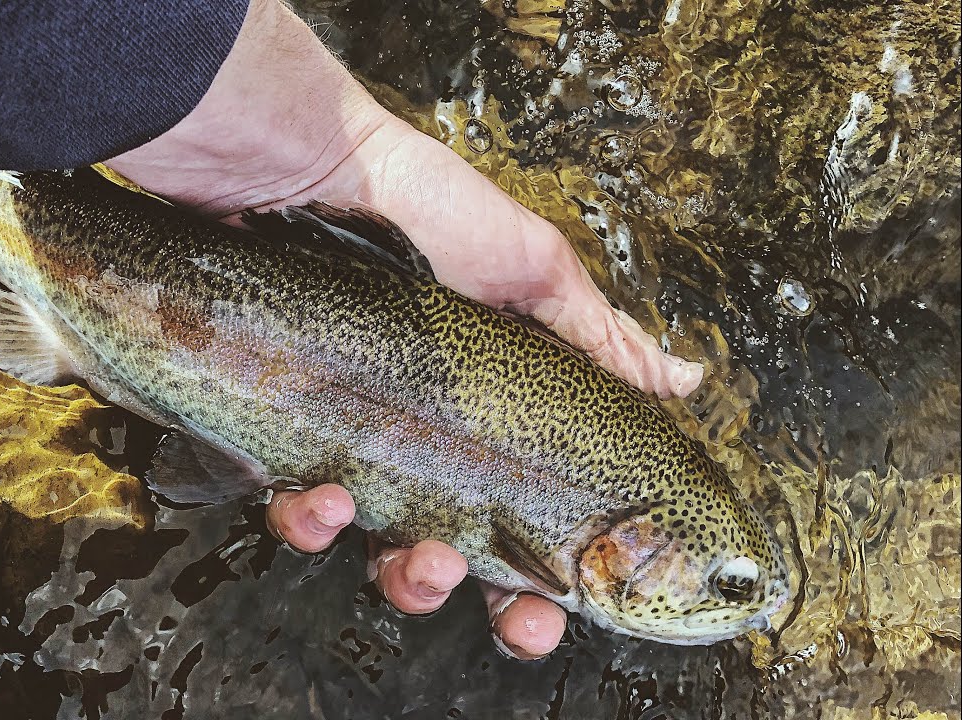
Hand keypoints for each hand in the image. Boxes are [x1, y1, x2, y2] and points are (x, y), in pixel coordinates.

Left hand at [108, 0, 702, 658]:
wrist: (300, 169)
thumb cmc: (419, 208)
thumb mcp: (527, 268)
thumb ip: (599, 337)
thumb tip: (688, 380)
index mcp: (482, 417)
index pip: (519, 518)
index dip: (538, 578)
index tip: (553, 606)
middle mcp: (413, 439)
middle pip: (446, 557)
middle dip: (473, 594)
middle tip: (498, 603)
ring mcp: (345, 442)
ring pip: (369, 551)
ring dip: (402, 577)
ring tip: (418, 557)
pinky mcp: (274, 434)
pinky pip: (290, 508)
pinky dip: (310, 520)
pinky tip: (326, 496)